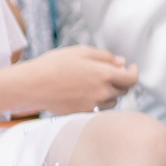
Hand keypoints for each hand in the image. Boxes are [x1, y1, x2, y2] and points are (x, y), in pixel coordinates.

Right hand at [16, 47, 137, 114]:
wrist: (31, 85)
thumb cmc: (54, 65)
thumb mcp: (81, 52)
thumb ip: (105, 57)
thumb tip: (122, 62)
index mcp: (104, 75)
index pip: (131, 79)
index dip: (134, 73)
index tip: (131, 68)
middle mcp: (102, 92)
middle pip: (123, 90)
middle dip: (122, 81)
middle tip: (113, 72)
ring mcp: (93, 105)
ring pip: (112, 101)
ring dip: (111, 92)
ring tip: (96, 82)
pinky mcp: (83, 113)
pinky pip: (99, 108)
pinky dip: (99, 101)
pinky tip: (86, 92)